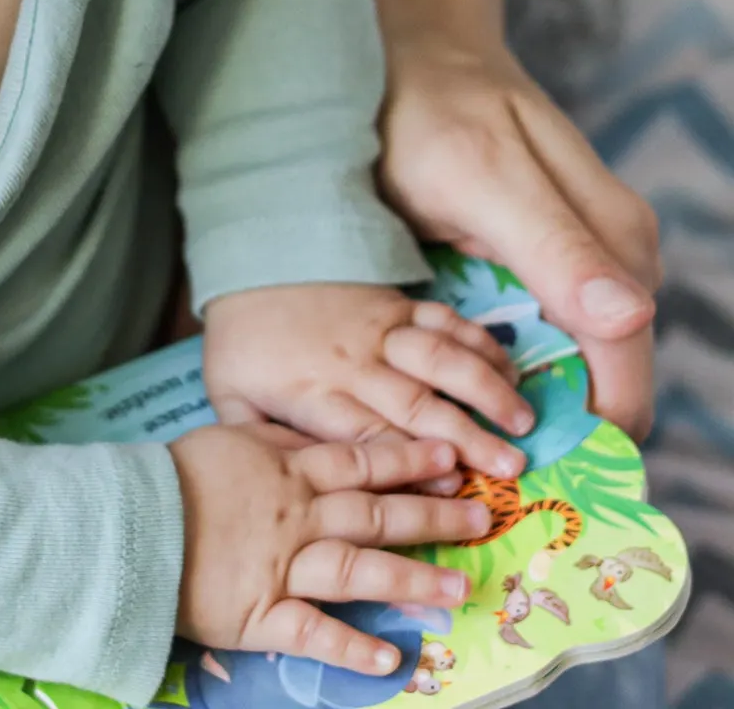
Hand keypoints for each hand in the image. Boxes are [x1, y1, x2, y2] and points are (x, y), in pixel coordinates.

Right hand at [171, 427, 487, 673]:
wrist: (127, 520)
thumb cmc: (177, 477)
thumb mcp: (228, 440)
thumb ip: (279, 444)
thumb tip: (320, 436)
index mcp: (286, 474)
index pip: (359, 464)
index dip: (408, 462)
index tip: (452, 459)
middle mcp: (295, 519)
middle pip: (374, 515)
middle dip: (432, 517)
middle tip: (482, 518)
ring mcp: (282, 568)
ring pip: (356, 570)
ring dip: (411, 580)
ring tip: (460, 588)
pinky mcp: (261, 614)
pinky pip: (312, 632)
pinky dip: (351, 646)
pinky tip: (391, 659)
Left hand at [202, 282, 531, 477]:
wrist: (248, 264)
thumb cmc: (241, 345)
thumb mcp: (230, 400)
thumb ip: (262, 445)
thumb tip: (295, 491)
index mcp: (315, 394)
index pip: (372, 436)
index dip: (415, 464)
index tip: (457, 491)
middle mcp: (353, 362)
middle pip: (416, 402)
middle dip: (468, 435)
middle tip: (513, 465)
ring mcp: (378, 328)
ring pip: (439, 356)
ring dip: (485, 386)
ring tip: (524, 418)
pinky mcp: (394, 302)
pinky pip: (443, 318)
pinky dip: (479, 340)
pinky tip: (509, 366)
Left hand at [375, 24, 659, 437]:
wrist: (409, 48)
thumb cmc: (433, 104)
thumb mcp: (475, 171)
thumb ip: (549, 241)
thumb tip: (629, 317)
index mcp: (613, 240)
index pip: (624, 366)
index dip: (585, 428)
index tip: (524, 473)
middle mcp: (613, 254)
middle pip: (604, 371)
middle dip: (552, 419)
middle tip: (476, 458)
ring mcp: (582, 256)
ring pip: (575, 355)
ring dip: (528, 392)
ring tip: (459, 424)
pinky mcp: (544, 256)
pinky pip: (545, 326)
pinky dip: (509, 355)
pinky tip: (458, 372)